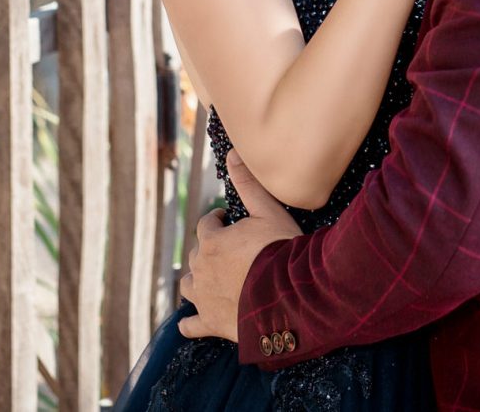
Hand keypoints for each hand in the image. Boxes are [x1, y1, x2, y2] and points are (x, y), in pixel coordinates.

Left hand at [177, 151, 300, 339]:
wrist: (290, 296)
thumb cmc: (281, 250)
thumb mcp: (268, 212)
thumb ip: (248, 184)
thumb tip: (233, 153)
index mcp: (212, 241)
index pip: (206, 225)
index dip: (217, 221)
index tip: (228, 220)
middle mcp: (201, 269)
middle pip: (198, 254)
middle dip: (210, 249)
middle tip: (230, 249)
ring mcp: (204, 298)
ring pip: (189, 286)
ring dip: (197, 280)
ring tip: (211, 278)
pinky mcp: (211, 323)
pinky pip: (191, 325)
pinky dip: (190, 323)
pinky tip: (191, 323)